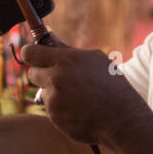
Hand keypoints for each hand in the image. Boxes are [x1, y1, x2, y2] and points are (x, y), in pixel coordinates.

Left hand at [20, 38, 138, 147]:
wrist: (122, 119)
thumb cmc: (111, 85)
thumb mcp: (95, 60)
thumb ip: (66, 48)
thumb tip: (48, 34)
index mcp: (66, 60)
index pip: (30, 52)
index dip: (30, 53)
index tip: (33, 56)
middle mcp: (56, 79)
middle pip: (32, 73)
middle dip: (42, 75)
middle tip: (58, 78)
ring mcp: (54, 100)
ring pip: (43, 93)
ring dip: (54, 94)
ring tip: (78, 98)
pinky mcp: (55, 118)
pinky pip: (51, 110)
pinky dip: (61, 110)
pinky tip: (79, 110)